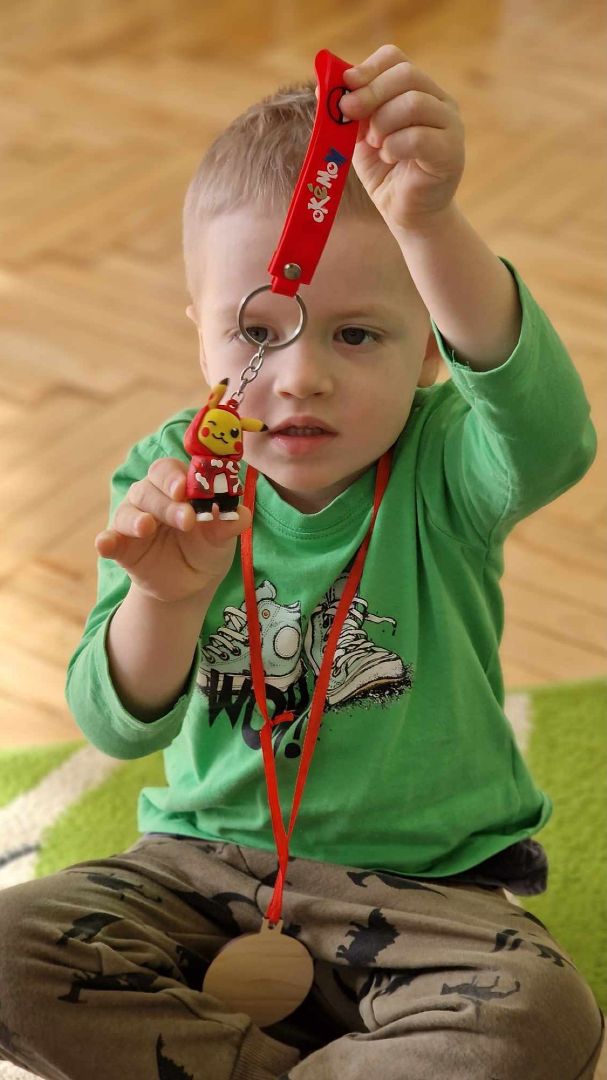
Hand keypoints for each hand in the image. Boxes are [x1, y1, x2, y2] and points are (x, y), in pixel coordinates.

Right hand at [95, 458, 249, 602]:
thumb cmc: (206, 548)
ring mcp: (133, 520)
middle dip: (167, 503)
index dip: (176, 477)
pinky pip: (108, 539)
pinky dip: (106, 541)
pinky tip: (105, 544)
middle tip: (186, 520)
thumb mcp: (221, 539)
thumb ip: (228, 525)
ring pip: (129, 511)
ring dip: (137, 519)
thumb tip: (243, 516)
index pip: (170, 470)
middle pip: (150, 488)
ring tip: (146, 527)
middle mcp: (151, 497)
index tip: (185, 488)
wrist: (190, 584)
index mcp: (177, 487)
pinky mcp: (120, 546)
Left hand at [337, 44, 464, 231]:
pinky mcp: (451, 153)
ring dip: (383, 122)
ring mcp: (451, 126)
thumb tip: (322, 88)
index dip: (367, 69)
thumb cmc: (386, 174)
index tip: (344, 87)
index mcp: (419, 91)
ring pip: (413, 102)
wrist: (407, 215)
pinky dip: (394, 146)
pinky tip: (388, 158)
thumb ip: (348, 113)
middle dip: (370, 93)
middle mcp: (440, 102)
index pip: (396, 60)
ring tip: (375, 144)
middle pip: (406, 75)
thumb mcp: (360, 137)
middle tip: (348, 113)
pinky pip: (418, 137)